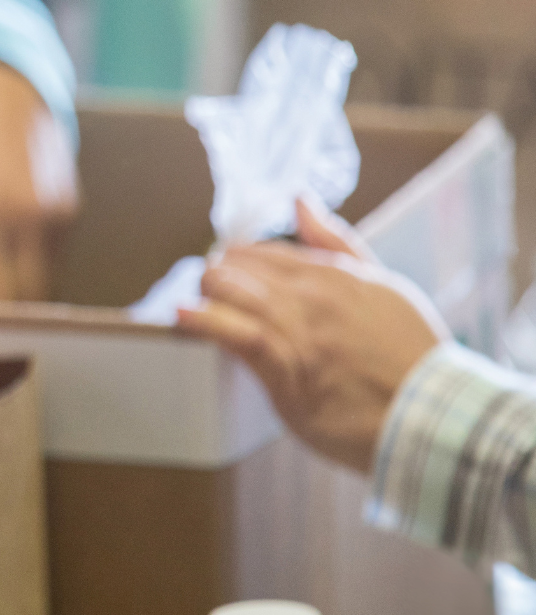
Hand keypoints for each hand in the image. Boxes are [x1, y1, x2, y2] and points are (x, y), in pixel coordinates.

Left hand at [175, 198, 444, 473]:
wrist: (432, 415)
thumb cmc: (409, 354)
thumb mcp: (383, 286)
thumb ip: (337, 242)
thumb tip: (299, 199)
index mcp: (336, 274)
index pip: (267, 252)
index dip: (238, 259)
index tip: (225, 268)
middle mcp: (315, 297)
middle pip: (243, 270)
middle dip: (216, 275)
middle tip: (205, 286)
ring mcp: (301, 333)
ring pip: (237, 296)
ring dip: (207, 294)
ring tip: (192, 299)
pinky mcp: (289, 371)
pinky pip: (241, 337)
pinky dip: (208, 322)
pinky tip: (182, 315)